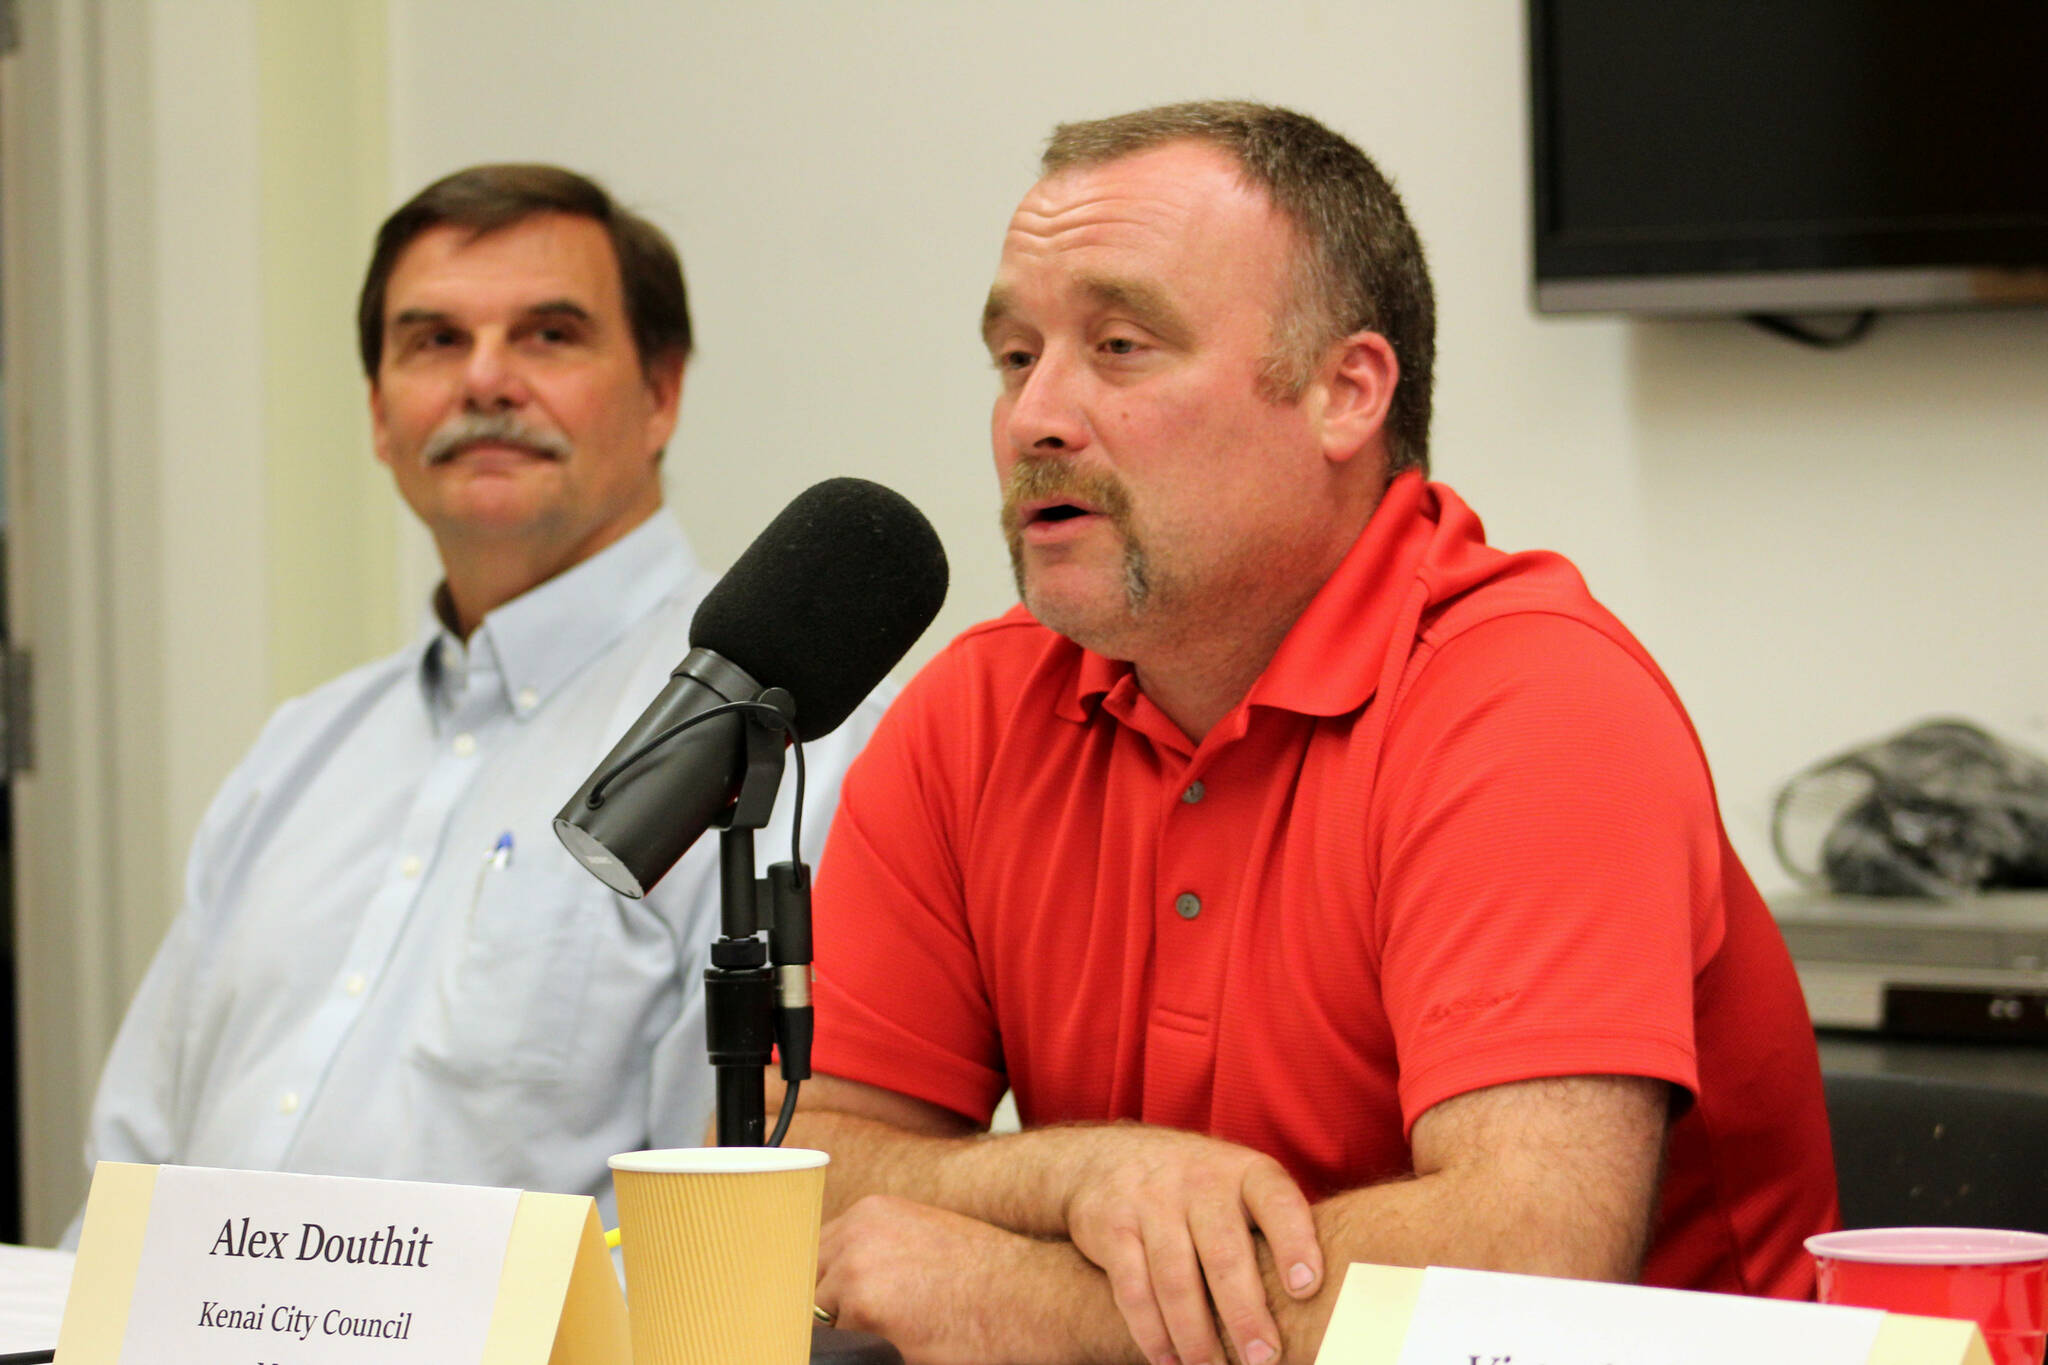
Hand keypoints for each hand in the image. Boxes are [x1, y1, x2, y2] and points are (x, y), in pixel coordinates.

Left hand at [818, 1195, 1104, 1364]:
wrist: (1037, 1294)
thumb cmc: (991, 1276)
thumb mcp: (925, 1239)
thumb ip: (874, 1253)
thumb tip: (834, 1292)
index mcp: (868, 1215)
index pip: (811, 1258)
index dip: (821, 1290)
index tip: (832, 1311)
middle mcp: (856, 1238)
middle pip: (807, 1291)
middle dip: (829, 1316)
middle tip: (876, 1325)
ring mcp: (858, 1277)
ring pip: (822, 1328)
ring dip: (851, 1338)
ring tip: (903, 1334)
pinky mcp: (870, 1319)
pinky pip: (845, 1352)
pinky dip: (869, 1354)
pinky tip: (907, 1346)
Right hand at [1063, 1128, 1321, 1364]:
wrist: (1104, 1158)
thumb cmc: (1197, 1188)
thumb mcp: (1237, 1185)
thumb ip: (1273, 1230)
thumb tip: (1329, 1304)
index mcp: (1245, 1172)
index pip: (1277, 1202)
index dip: (1294, 1242)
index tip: (1308, 1288)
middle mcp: (1200, 1182)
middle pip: (1225, 1254)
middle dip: (1245, 1315)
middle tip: (1264, 1361)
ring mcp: (1152, 1202)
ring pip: (1176, 1280)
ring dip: (1197, 1337)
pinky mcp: (1112, 1228)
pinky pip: (1134, 1290)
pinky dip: (1151, 1334)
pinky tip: (1168, 1361)